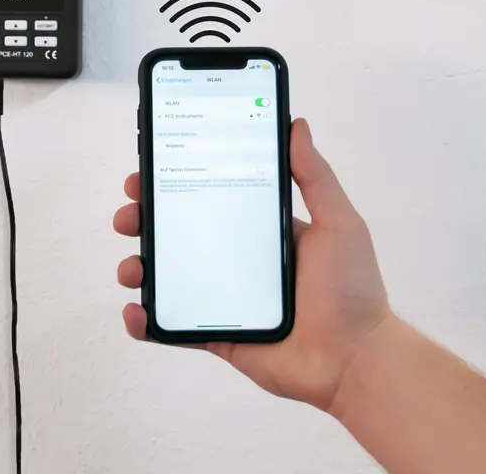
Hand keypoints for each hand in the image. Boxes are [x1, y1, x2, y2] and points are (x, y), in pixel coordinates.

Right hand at [113, 118, 391, 411]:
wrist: (356, 362)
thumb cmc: (352, 289)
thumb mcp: (337, 222)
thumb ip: (314, 176)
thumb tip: (297, 124)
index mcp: (256, 228)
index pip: (206, 195)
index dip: (173, 181)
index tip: (148, 169)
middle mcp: (234, 257)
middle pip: (175, 231)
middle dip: (143, 219)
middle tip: (129, 215)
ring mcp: (220, 296)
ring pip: (166, 275)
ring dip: (137, 266)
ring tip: (131, 267)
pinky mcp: (215, 333)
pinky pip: (171, 325)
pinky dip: (144, 321)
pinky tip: (135, 312)